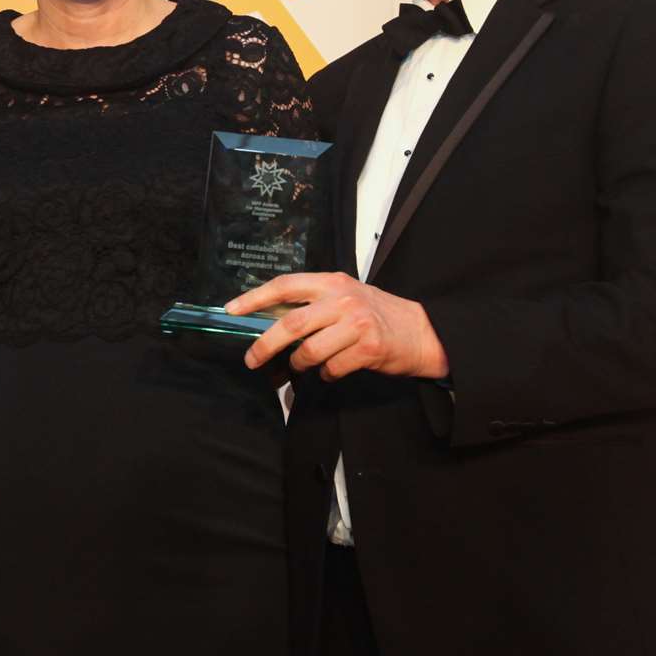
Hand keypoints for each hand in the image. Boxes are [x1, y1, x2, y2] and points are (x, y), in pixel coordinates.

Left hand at [225, 272, 448, 381]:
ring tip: (304, 365)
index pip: (285, 285)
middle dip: (265, 345)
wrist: (424, 332)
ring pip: (309, 350)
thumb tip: (269, 323)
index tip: (232, 310)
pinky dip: (326, 374)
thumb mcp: (345, 298)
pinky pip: (331, 368)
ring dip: (300, 364)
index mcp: (332, 282)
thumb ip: (313, 304)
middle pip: (291, 323)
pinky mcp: (369, 348)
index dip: (255, 298)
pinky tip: (333, 369)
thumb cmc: (378, 315)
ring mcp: (357, 323)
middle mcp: (343, 298)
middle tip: (251, 359)